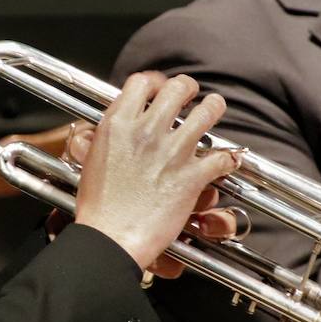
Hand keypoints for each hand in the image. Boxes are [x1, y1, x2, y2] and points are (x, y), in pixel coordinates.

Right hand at [73, 73, 239, 271]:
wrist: (109, 238)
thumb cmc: (98, 207)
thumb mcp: (93, 158)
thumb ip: (112, 135)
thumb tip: (123, 125)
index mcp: (118, 124)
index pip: (141, 83)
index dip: (154, 84)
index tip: (160, 90)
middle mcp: (147, 131)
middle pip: (178, 88)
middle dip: (188, 88)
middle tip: (190, 96)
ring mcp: (172, 152)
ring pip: (207, 111)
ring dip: (214, 108)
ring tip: (214, 107)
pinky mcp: (192, 176)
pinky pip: (222, 157)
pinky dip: (227, 159)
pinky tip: (226, 160)